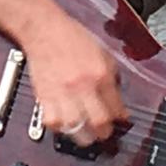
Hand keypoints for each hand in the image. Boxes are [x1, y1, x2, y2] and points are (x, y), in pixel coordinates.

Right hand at [21, 12, 127, 146]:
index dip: (121, 120)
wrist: (44, 30)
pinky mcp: (44, 97)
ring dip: (83, 136)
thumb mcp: (103, 53)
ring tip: (86, 135)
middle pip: (98, 122)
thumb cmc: (71, 38)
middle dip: (104, 133)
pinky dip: (60, 128)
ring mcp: (62, 93)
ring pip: (75, 128)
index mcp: (100, 74)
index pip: (116, 107)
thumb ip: (111, 77)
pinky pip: (53, 123)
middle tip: (104, 133)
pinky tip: (65, 125)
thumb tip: (117, 98)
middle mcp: (82, 86)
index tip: (120, 122)